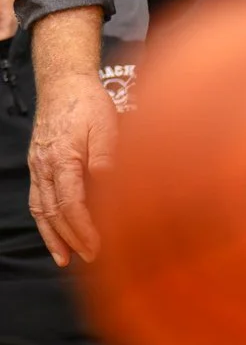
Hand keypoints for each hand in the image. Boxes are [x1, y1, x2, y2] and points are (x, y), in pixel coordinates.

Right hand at [29, 73, 117, 266]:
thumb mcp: (105, 124)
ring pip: (42, 211)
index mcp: (63, 160)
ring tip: (66, 258)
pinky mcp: (38, 166)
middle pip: (55, 213)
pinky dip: (45, 221)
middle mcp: (45, 168)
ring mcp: (39, 168)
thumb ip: (105, 154)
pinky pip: (38, 200)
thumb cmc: (89, 104)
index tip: (98, 246)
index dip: (83, 229)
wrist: (64, 86)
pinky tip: (54, 233)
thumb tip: (108, 181)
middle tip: (91, 257)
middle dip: (72, 238)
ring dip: (54, 237)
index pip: (71, 205)